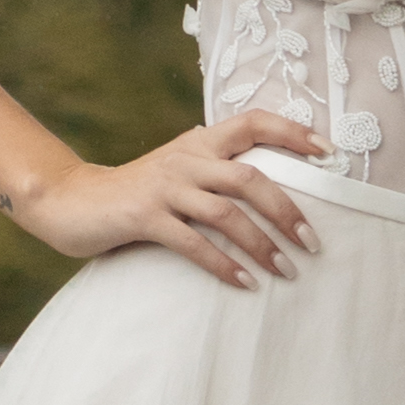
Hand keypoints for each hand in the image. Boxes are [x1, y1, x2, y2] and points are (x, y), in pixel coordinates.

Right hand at [15, 111, 326, 289]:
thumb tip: (269, 175)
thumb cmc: (137, 189)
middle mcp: (185, 158)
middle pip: (249, 177)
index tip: (329, 153)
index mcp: (199, 141)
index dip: (292, 132)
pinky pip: (193, 244)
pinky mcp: (145, 217)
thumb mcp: (179, 167)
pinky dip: (224, 264)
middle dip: (286, 210)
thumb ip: (215, 166)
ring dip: (262, 244)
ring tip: (288, 270)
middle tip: (314, 241)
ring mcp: (164, 188)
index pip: (252, 122)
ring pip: (227, 213)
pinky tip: (245, 283)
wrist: (75, 201)